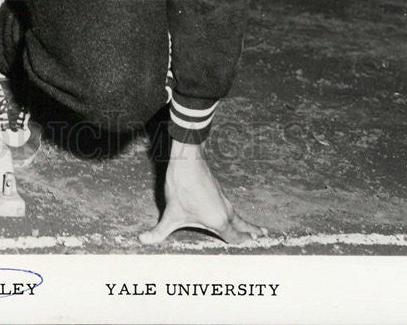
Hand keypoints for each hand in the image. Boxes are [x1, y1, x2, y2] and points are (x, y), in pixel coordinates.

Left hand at [139, 139, 266, 244]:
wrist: (187, 159)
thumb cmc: (181, 187)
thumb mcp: (170, 214)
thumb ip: (158, 232)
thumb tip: (142, 240)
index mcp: (218, 221)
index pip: (235, 238)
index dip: (243, 243)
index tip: (255, 247)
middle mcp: (225, 212)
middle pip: (241, 227)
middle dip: (251, 233)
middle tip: (264, 236)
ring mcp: (223, 200)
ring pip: (238, 216)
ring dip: (246, 224)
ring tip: (255, 230)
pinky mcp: (218, 192)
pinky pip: (232, 208)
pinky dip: (238, 215)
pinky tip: (233, 216)